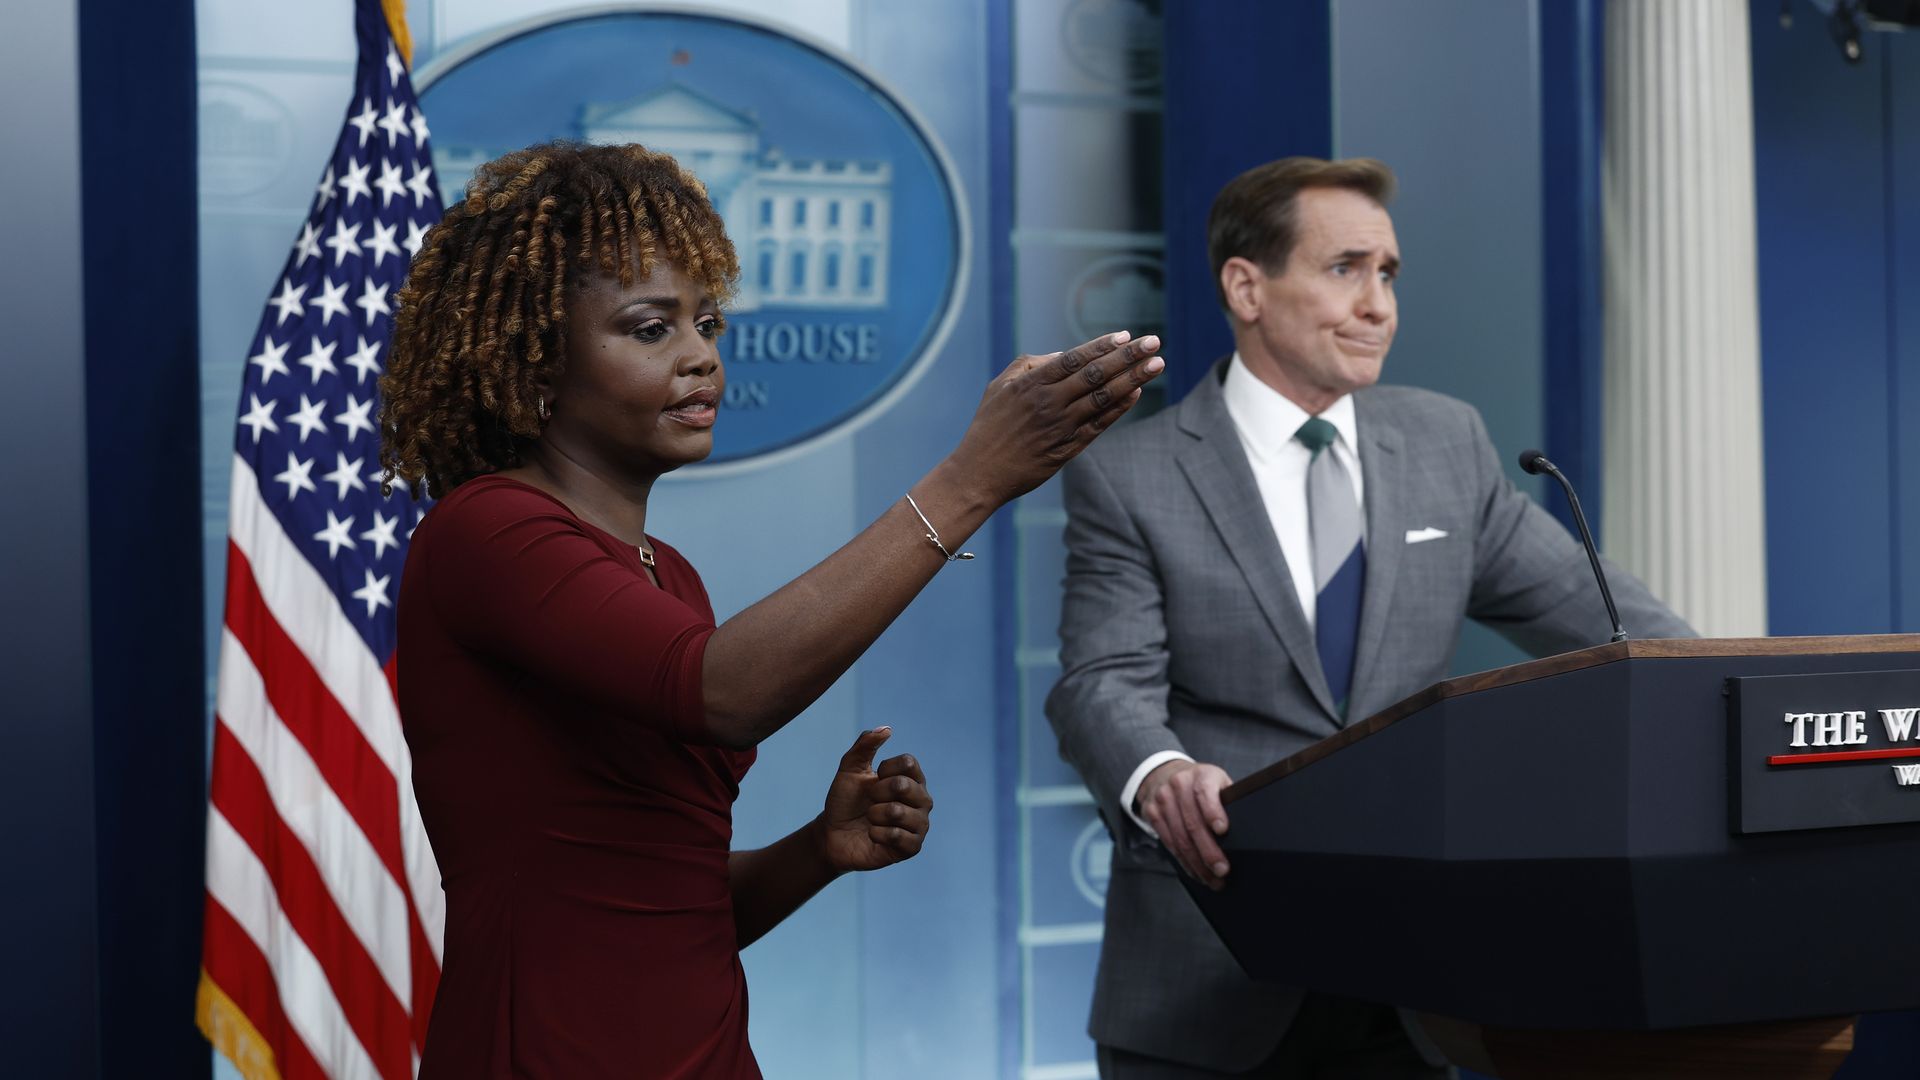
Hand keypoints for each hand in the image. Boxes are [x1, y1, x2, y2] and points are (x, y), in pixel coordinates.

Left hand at [816, 727, 932, 873]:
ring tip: (871, 820)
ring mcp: (920, 824)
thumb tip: (887, 729)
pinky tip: (874, 836)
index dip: (883, 771)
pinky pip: (896, 836)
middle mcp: (922, 800)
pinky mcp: (913, 847)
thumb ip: (865, 745)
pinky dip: (876, 834)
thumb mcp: (850, 768)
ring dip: (873, 815)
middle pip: (902, 785)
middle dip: (875, 794)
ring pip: (896, 812)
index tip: (873, 780)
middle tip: (870, 803)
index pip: (908, 763)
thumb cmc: (845, 800)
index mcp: (913, 778)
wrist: (832, 834)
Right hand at [946, 331, 1164, 503]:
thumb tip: (1064, 353)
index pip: (1075, 358)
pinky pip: (1099, 424)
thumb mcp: (999, 387)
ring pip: (1103, 397)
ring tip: (1156, 364)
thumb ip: (1030, 365)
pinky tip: (1136, 392)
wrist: (979, 474)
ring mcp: (1060, 427)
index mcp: (1031, 384)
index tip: (1126, 335)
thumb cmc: (988, 426)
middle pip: (1096, 374)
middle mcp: (1048, 403)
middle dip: (1128, 356)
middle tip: (1153, 342)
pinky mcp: (1067, 449)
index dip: (1103, 346)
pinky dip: (1119, 408)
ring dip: (1133, 379)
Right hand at [1136, 759, 1232, 890]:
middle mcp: (1179, 785)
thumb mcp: (1216, 782)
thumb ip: (1227, 800)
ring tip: (1212, 879)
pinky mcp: (1153, 814)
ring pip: (1180, 838)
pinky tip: (1196, 872)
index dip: (1213, 812)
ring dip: (1197, 863)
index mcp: (1201, 775)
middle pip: (1193, 823)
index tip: (1222, 830)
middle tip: (1222, 870)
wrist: (1165, 773)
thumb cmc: (1199, 783)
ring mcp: (1163, 799)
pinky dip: (1184, 862)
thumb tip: (1248, 830)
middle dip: (1209, 851)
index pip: (1205, 793)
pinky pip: (1169, 843)